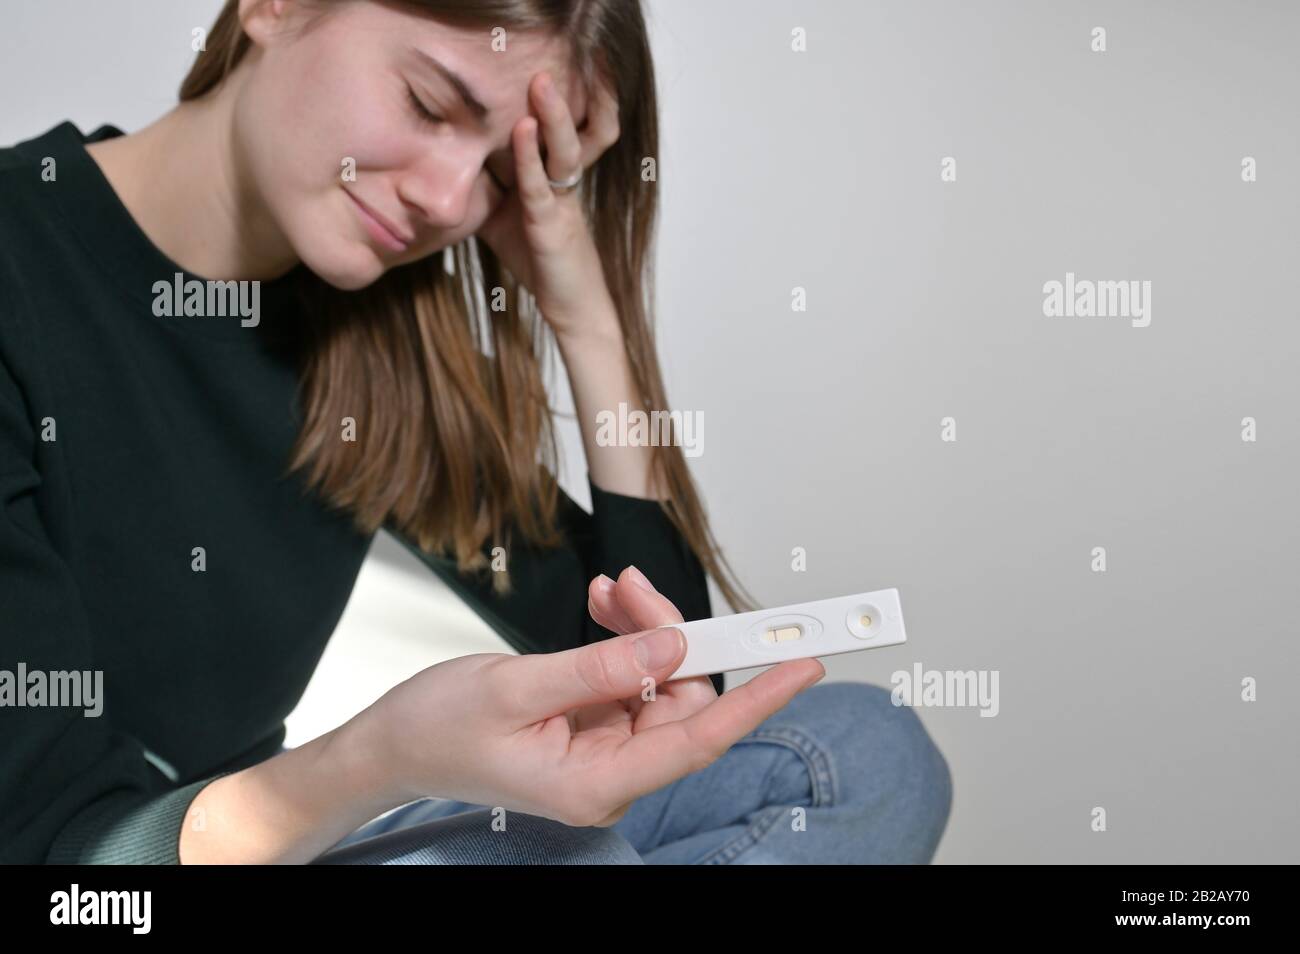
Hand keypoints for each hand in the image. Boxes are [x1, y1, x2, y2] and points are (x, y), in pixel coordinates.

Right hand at [360, 568, 825, 827]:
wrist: (391, 744)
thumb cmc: (438, 730)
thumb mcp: (515, 690)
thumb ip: (600, 668)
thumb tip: (672, 646)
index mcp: (596, 785)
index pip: (700, 740)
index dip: (759, 700)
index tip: (804, 666)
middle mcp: (611, 774)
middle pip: (682, 698)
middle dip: (671, 633)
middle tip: (635, 585)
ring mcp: (605, 750)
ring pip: (659, 679)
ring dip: (643, 627)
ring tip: (608, 590)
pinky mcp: (594, 726)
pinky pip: (632, 675)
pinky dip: (622, 636)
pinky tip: (601, 608)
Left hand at [474, 68, 621, 338]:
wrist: (568, 303)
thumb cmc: (539, 257)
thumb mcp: (502, 212)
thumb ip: (483, 185)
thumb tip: (444, 164)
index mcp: (549, 173)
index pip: (544, 127)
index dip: (540, 99)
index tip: (528, 62)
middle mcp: (560, 180)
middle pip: (563, 129)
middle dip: (555, 95)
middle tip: (543, 58)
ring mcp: (562, 201)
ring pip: (562, 149)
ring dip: (552, 115)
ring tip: (540, 83)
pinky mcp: (554, 225)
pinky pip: (542, 187)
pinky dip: (530, 158)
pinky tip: (522, 132)